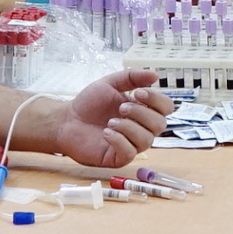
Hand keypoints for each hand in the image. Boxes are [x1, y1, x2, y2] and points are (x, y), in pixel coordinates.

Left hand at [53, 70, 171, 165]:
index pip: (166, 108)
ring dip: (129, 127)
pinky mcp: (119, 158)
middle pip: (160, 125)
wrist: (67, 120)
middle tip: (121, 108)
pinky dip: (119, 140)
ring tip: (110, 121)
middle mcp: (141, 128)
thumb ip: (132, 76)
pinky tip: (106, 133)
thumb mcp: (111, 83)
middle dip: (141, 113)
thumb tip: (156, 75)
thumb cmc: (89, 103)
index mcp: (143, 110)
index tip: (138, 93)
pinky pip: (130, 153)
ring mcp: (131, 145)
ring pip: (146, 140)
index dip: (157, 100)